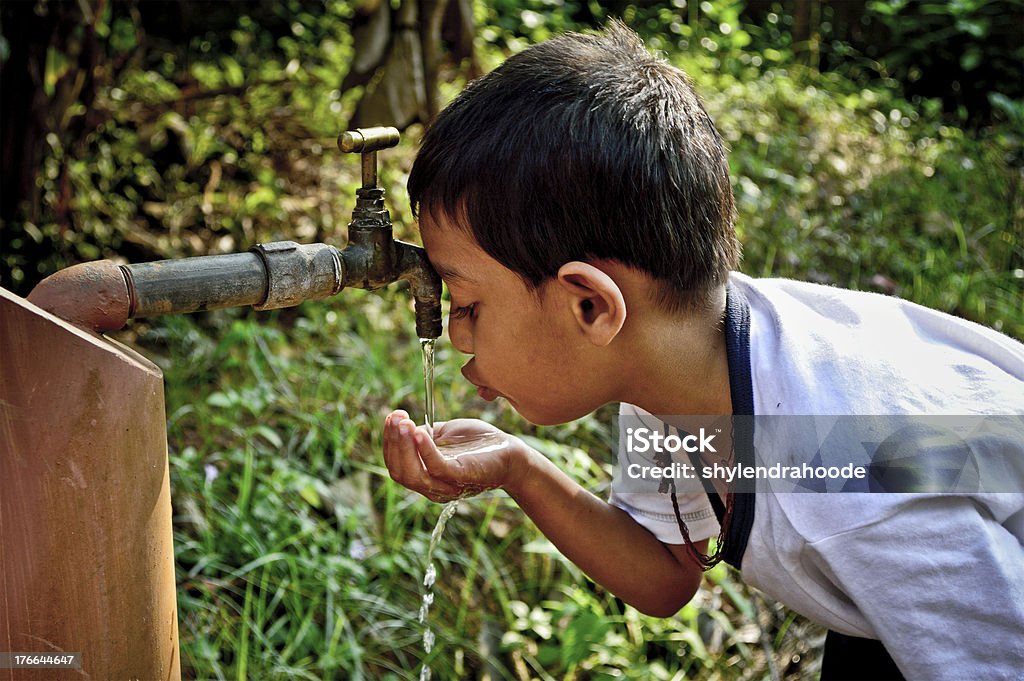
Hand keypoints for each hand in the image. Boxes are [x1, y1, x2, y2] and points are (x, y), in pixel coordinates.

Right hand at [383, 410, 526, 501]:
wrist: (511, 453)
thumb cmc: (479, 444)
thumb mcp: (445, 437)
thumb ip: (425, 436)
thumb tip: (404, 426)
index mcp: (426, 477)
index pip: (397, 465)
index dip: (390, 442)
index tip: (391, 416)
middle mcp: (432, 487)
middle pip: (400, 472)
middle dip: (393, 443)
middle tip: (395, 417)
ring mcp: (446, 485)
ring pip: (412, 474)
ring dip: (404, 446)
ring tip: (404, 423)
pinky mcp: (460, 477)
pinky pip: (435, 467)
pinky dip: (424, 450)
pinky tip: (420, 431)